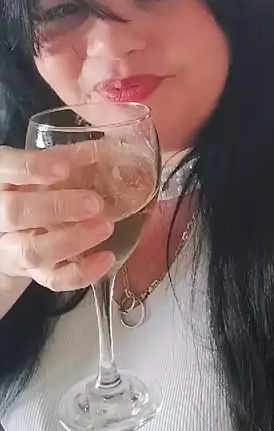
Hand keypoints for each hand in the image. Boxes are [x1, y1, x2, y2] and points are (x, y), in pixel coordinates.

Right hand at [0, 143, 114, 291]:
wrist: (13, 231)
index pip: (5, 169)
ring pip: (32, 251)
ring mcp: (13, 248)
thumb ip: (67, 157)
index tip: (64, 169)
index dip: (32, 168)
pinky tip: (106, 258)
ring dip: (72, 240)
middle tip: (94, 203)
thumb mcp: (43, 166)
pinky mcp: (33, 273)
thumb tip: (104, 150)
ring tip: (105, 226)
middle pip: (15, 213)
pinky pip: (52, 279)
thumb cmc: (33, 189)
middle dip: (56, 207)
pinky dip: (81, 272)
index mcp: (0, 180)